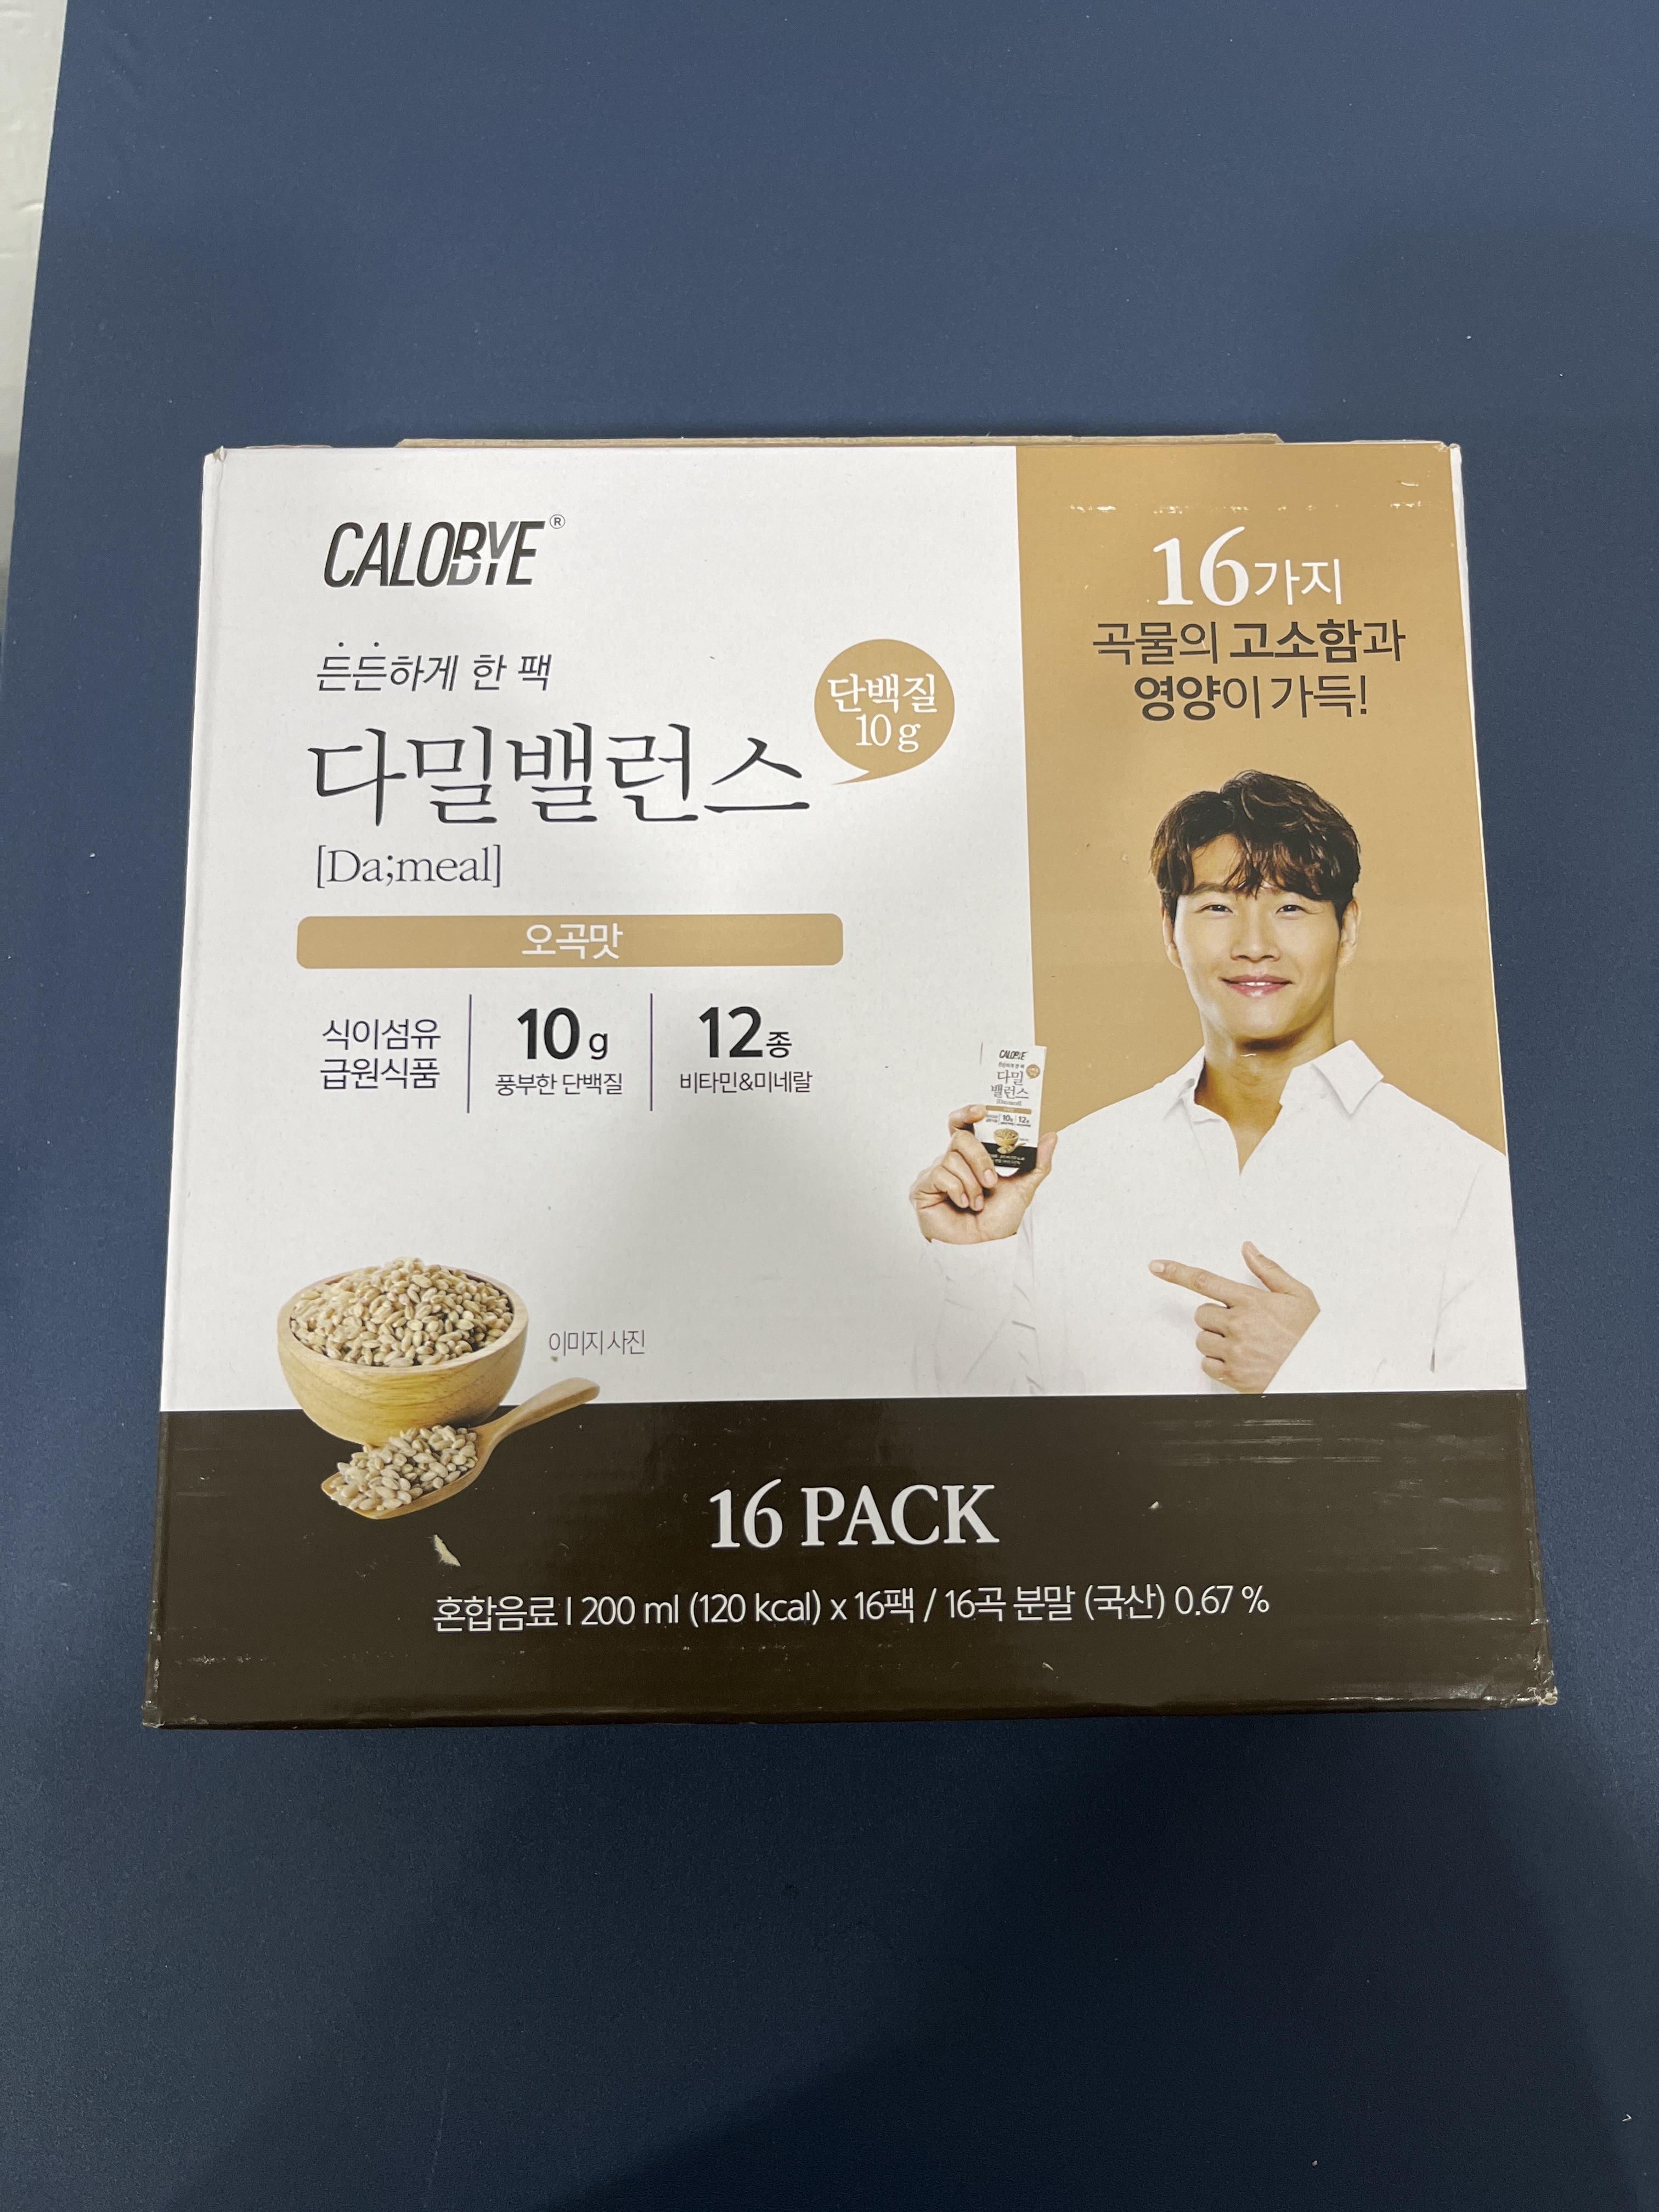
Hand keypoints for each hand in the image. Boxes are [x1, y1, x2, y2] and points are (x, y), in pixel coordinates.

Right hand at [910, 1107, 1057, 1244]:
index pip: (963, 1125)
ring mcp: (936, 1173)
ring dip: (972, 1183)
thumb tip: (1051, 1136)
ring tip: (978, 1203)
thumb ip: (1037, 1163)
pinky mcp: (923, 1188)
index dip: (967, 1113)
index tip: (982, 1111)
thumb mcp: (1023, 1189)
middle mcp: (952, 1161)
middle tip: (991, 1181)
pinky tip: (965, 1205)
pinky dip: (958, 1191)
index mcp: (972, 1157)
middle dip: (980, 1158)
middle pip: (960, 1138)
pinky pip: (940, 1175)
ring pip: (951, 1158)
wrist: (983, 1247)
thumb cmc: (998, 1219)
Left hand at [1149, 1242, 1318, 1393]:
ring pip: (1202, 1340)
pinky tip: (1238, 1360)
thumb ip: (1268, 1270)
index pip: (1204, 1281)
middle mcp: (1238, 1325)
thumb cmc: (1310, 1335)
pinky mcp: (1233, 1375)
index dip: (1176, 1272)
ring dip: (1216, 1340)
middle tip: (1240, 1324)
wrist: (1319, 1371)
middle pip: (1201, 1314)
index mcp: (1251, 1301)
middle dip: (1215, 1317)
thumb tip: (1248, 1249)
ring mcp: (1234, 1351)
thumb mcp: (1297, 1294)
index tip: (1157, 1266)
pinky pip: (1206, 1365)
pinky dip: (1217, 1363)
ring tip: (1243, 1343)